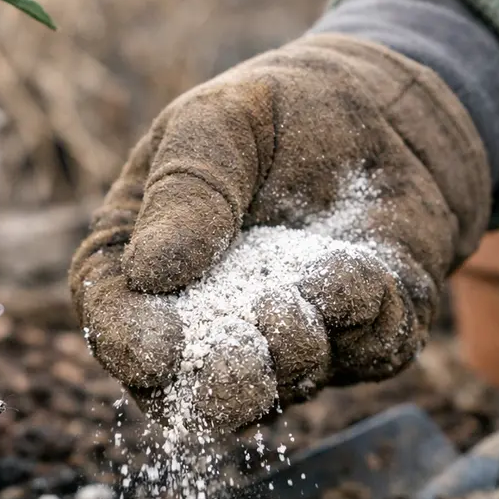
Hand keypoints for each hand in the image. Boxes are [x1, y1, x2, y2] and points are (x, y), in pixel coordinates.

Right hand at [69, 34, 490, 430]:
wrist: (387, 110)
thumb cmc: (279, 110)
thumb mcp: (219, 122)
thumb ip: (185, 190)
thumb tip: (148, 273)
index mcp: (142, 263)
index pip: (112, 319)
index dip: (127, 345)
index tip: (157, 353)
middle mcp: (209, 323)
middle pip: (192, 388)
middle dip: (220, 385)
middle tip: (244, 359)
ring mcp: (286, 345)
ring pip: (287, 385)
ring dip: (300, 343)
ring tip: (316, 274)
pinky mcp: (360, 344)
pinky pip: (367, 357)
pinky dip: (370, 320)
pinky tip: (367, 265)